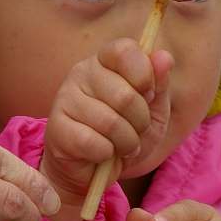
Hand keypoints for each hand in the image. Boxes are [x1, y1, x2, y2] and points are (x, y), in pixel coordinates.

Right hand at [41, 39, 172, 220]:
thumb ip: (160, 83)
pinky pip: (94, 143)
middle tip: (136, 129)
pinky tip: (104, 153)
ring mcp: (64, 99)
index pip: (125, 50)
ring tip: (122, 144)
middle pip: (126, 95)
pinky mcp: (56, 129)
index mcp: (105, 61)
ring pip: (111, 122)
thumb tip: (164, 56)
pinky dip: (108, 153)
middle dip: (141, 121)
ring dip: (127, 141)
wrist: (95, 169)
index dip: (145, 76)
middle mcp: (81, 73)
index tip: (149, 94)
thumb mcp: (154, 109)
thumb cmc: (127, 132)